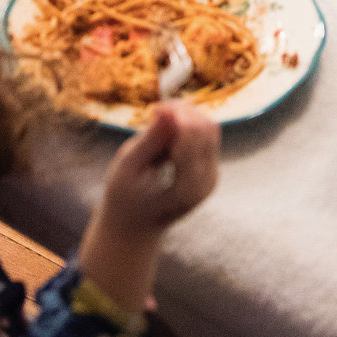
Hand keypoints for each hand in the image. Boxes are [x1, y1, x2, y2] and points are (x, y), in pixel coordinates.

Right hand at [95, 101, 219, 236]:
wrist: (136, 226)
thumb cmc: (124, 199)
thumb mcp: (127, 170)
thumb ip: (149, 141)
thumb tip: (168, 110)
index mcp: (187, 189)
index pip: (193, 136)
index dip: (176, 114)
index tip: (152, 110)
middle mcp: (207, 183)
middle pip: (206, 129)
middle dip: (181, 112)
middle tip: (153, 112)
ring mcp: (211, 177)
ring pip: (209, 128)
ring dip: (184, 118)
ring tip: (155, 124)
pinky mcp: (209, 169)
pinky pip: (205, 135)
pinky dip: (185, 127)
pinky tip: (163, 134)